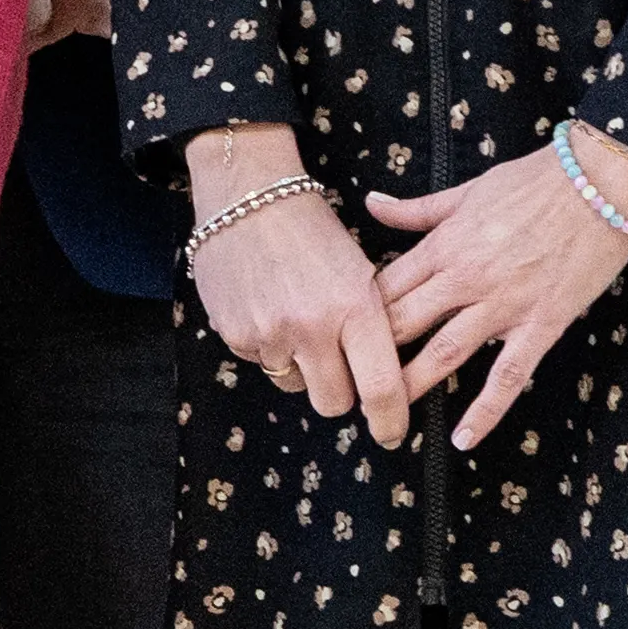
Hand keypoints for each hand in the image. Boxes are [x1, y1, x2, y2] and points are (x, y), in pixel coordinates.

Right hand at [178, 125, 404, 449]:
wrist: (248, 195)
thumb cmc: (314, 230)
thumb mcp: (359, 270)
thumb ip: (372, 324)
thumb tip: (385, 376)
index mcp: (357, 307)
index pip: (380, 387)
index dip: (389, 421)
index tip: (392, 433)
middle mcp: (313, 327)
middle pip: (334, 402)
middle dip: (340, 393)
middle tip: (339, 368)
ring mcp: (270, 333)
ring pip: (294, 384)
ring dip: (300, 367)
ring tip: (297, 321)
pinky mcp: (235, 334)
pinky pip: (260, 362)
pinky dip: (268, 346)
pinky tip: (268, 308)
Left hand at [362, 123, 627, 451]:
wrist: (602, 179)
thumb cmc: (536, 180)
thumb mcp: (467, 190)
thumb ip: (417, 210)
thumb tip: (371, 203)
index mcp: (444, 245)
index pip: (384, 287)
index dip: (356, 316)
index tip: (339, 339)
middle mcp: (465, 278)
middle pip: (402, 324)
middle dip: (369, 357)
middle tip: (347, 386)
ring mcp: (503, 304)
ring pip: (443, 354)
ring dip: (410, 386)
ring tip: (385, 416)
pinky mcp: (542, 323)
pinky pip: (509, 375)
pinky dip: (486, 410)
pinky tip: (464, 439)